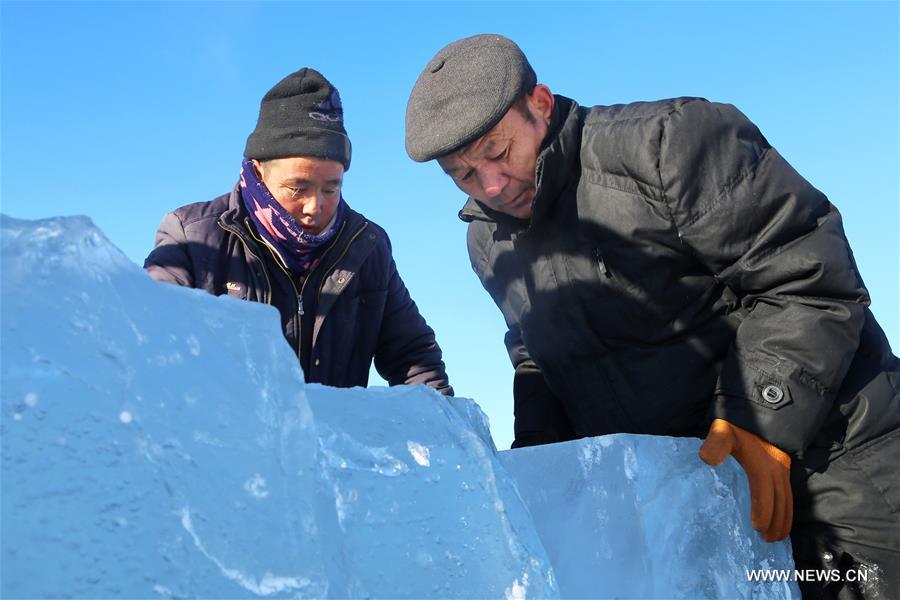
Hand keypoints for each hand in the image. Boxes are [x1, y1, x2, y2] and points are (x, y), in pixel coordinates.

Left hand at [699, 418, 792, 541]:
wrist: (756, 405)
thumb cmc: (736, 423)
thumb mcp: (722, 430)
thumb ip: (715, 444)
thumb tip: (707, 459)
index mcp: (762, 465)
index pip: (764, 493)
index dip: (763, 511)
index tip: (756, 527)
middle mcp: (777, 468)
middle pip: (780, 501)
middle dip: (776, 522)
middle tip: (768, 540)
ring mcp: (783, 467)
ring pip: (788, 499)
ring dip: (785, 518)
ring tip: (777, 536)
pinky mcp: (784, 466)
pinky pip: (789, 492)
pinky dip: (788, 508)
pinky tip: (782, 515)